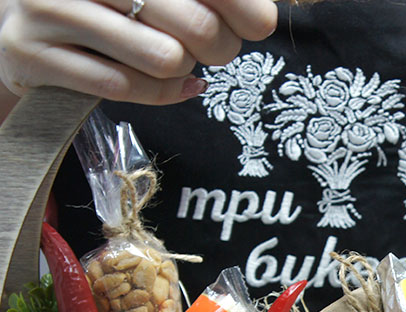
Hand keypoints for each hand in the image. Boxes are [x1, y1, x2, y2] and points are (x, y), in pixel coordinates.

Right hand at [0, 0, 277, 105]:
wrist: (21, 34)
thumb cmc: (104, 6)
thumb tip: (265, 15)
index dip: (240, 5)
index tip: (259, 23)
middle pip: (195, 24)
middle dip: (219, 46)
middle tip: (215, 49)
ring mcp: (47, 6)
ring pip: (165, 58)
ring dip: (183, 69)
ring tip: (176, 59)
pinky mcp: (32, 53)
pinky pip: (127, 88)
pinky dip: (161, 93)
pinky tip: (174, 85)